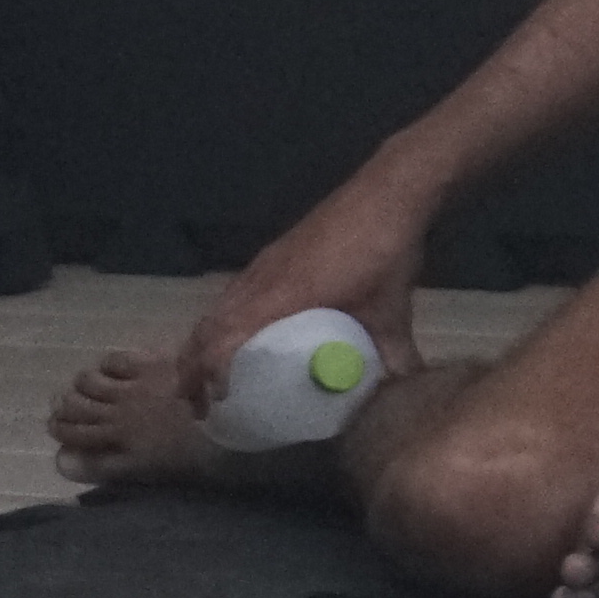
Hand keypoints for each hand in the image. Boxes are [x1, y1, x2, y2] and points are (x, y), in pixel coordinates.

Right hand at [181, 177, 431, 409]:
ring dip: (200, 344)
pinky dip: (218, 321)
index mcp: (282, 296)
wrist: (385, 193)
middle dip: (192, 367)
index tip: (219, 401)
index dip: (213, 371)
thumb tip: (405, 394)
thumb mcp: (392, 311)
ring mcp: (263, 265)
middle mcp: (261, 281)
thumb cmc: (383, 250)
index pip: (226, 338)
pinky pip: (230, 295)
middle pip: (207, 326)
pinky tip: (232, 335)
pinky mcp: (272, 256)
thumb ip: (395, 356)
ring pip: (215, 309)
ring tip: (200, 377)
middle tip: (194, 404)